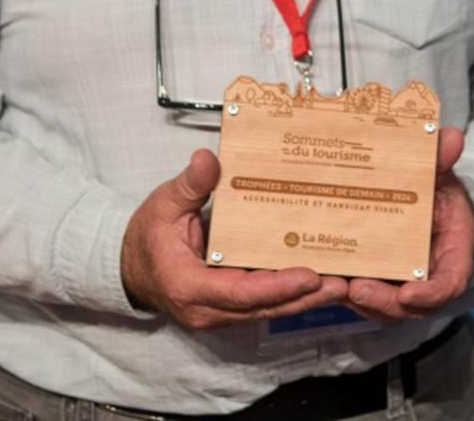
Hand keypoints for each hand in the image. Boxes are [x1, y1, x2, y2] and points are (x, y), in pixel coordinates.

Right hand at [121, 149, 349, 329]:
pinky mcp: (229, 307)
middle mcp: (207, 308)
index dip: (276, 286)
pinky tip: (320, 281)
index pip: (239, 292)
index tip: (309, 275)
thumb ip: (190, 185)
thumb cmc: (147, 235)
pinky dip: (291, 295)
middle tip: (343, 282)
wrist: (129, 265)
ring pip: (267, 309)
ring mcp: (218, 313)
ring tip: (342, 283)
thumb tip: (206, 160)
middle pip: (263, 307)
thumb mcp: (164, 204)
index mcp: (189, 286)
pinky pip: (263, 304)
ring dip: (304, 299)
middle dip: (305, 297)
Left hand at [344, 125, 473, 323]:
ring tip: (336, 283)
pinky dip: (345, 289)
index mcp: (451, 255)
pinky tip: (324, 275)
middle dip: (382, 301)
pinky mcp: (374, 282)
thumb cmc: (437, 193)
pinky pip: (362, 295)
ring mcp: (398, 284)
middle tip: (357, 288)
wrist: (425, 204)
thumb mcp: (441, 174)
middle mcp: (425, 278)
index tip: (409, 293)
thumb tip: (451, 137)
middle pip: (408, 305)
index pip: (448, 284)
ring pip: (381, 306)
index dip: (430, 294)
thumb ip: (442, 159)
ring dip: (359, 300)